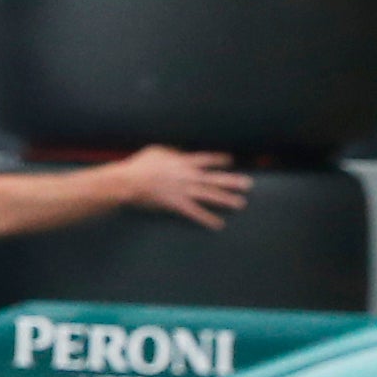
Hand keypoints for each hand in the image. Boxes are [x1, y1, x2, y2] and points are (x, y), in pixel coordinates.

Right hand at [119, 146, 248, 225]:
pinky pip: (195, 212)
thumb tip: (179, 153)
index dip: (218, 160)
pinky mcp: (176, 204)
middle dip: (232, 181)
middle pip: (214, 179)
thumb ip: (171, 152)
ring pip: (209, 195)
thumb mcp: (155, 152)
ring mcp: (183, 191)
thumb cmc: (138, 166)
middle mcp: (187, 176)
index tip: (230, 161)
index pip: (205, 160)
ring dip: (226, 200)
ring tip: (241, 204)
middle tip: (249, 184)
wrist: (127, 181)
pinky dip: (207, 218)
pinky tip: (219, 224)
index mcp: (182, 162)